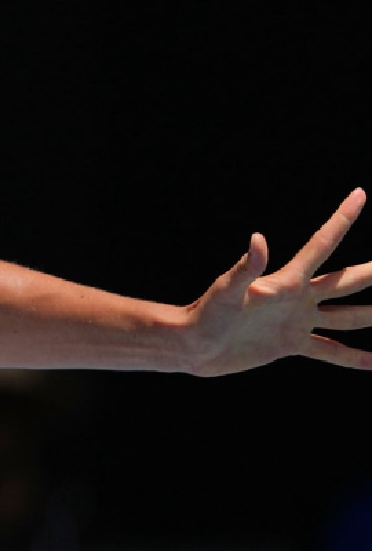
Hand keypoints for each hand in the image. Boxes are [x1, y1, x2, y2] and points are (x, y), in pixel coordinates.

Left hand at [185, 188, 371, 375]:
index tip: (359, 193)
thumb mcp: (227, 291)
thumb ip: (245, 267)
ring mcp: (298, 321)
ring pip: (348, 316)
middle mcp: (299, 298)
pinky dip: (353, 357)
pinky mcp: (292, 345)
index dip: (341, 219)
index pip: (321, 244)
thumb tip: (258, 238)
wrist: (194, 346)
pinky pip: (331, 351)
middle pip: (348, 281)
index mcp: (287, 281)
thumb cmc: (206, 314)